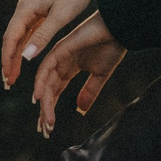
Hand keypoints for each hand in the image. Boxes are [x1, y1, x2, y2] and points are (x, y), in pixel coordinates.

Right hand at [1, 0, 111, 90]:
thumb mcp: (60, 17)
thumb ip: (42, 37)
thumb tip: (24, 57)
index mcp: (26, 8)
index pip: (11, 38)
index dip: (7, 59)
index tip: (7, 77)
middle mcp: (24, 8)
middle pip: (11, 39)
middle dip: (8, 61)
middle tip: (7, 83)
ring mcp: (31, 9)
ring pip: (19, 37)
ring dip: (15, 56)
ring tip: (13, 75)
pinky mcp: (40, 10)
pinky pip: (28, 32)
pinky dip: (25, 47)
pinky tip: (25, 58)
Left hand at [29, 13, 126, 136]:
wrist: (120, 29)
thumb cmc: (112, 47)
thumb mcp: (100, 75)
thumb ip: (89, 91)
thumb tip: (80, 110)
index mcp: (69, 68)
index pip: (55, 91)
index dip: (50, 109)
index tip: (48, 129)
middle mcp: (61, 62)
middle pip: (48, 90)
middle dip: (45, 111)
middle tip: (44, 131)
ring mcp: (60, 55)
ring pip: (46, 82)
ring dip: (45, 102)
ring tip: (45, 121)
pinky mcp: (62, 49)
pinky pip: (47, 67)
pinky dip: (42, 82)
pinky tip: (40, 98)